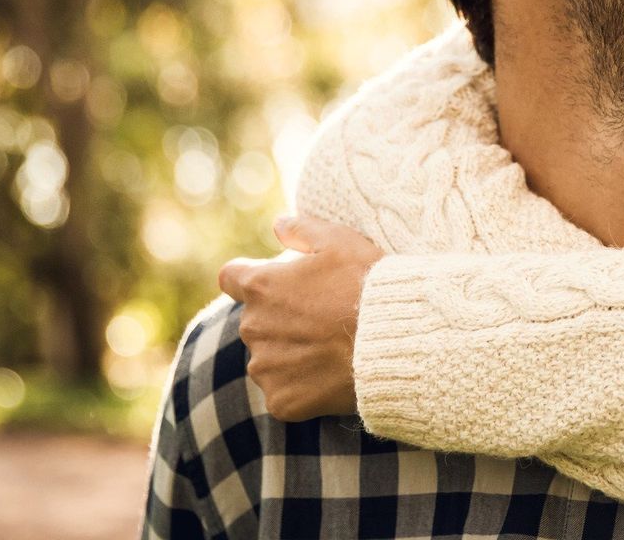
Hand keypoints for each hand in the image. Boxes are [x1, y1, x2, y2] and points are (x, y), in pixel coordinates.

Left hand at [216, 215, 380, 421]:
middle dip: (280, 318)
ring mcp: (265, 368)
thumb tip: (278, 224)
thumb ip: (303, 229)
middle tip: (321, 318)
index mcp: (261, 287)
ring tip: (330, 349)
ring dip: (289, 354)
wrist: (392, 342)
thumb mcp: (341, 241)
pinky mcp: (281, 400)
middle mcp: (253, 328)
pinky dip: (302, 387)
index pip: (231, 278)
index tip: (276, 283)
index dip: (250, 278)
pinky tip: (330, 376)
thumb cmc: (367, 286)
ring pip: (268, 358)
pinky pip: (283, 392)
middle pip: (256, 320)